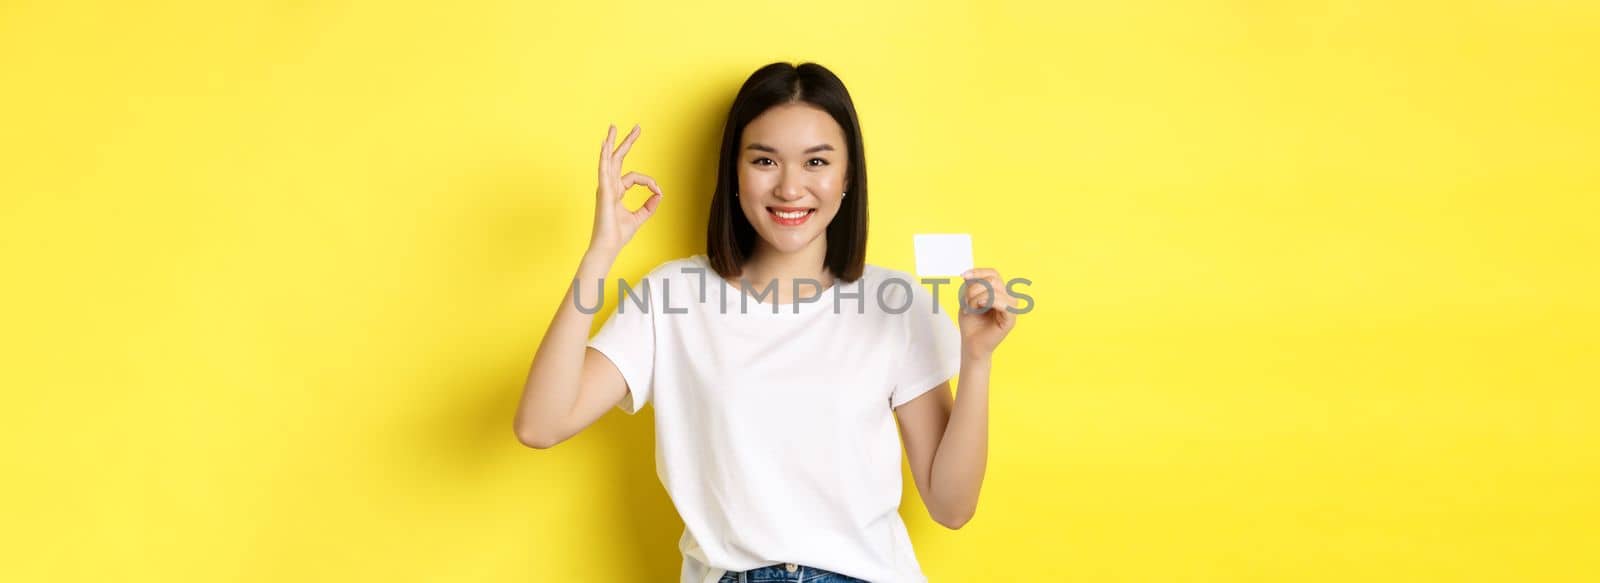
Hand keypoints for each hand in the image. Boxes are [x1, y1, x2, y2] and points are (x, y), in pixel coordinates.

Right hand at [589, 123, 663, 254]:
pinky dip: (603, 156)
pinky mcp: (603, 191)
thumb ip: (649, 205)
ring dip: (612, 142)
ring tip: (614, 127)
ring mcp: (605, 187)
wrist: (608, 246)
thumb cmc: (619, 234)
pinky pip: (603, 170)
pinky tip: (604, 144)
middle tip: (636, 128)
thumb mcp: (640, 217)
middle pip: (618, 159)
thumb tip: (660, 194)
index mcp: (616, 191)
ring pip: (609, 159)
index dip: (649, 182)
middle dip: (627, 142)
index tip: (658, 191)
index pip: (635, 177)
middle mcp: (609, 186)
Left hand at [956, 267, 1017, 359]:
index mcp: (998, 292)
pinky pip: (1004, 303)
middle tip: (966, 303)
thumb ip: (971, 287)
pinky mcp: (1011, 319)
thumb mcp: (967, 300)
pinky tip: (980, 306)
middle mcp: (1007, 298)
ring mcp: (1010, 308)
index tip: (963, 276)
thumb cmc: (971, 324)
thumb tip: (969, 274)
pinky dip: (990, 301)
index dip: (979, 272)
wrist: (971, 344)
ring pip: (995, 290)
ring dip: (977, 297)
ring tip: (970, 309)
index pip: (993, 273)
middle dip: (974, 289)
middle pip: (993, 280)